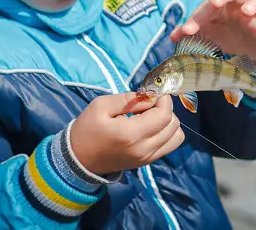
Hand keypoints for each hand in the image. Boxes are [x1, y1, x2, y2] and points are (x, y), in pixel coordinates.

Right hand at [69, 93, 183, 175]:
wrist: (79, 160)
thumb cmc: (88, 129)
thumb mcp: (101, 106)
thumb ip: (128, 99)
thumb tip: (151, 96)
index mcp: (131, 134)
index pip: (164, 114)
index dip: (163, 99)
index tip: (151, 93)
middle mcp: (144, 149)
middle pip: (173, 124)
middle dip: (165, 108)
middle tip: (148, 104)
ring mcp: (148, 158)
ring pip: (176, 136)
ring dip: (168, 121)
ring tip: (150, 116)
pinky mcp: (148, 162)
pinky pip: (170, 145)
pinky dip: (166, 133)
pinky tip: (150, 127)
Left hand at [170, 0, 255, 71]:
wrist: (252, 56)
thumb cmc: (227, 39)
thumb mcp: (208, 38)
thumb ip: (192, 34)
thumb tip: (174, 35)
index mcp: (221, 7)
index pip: (209, 4)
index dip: (197, 16)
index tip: (188, 31)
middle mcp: (240, 5)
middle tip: (216, 2)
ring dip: (254, 0)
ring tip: (247, 12)